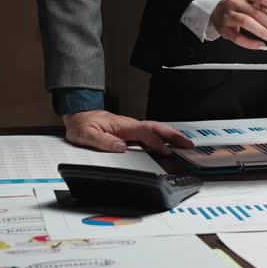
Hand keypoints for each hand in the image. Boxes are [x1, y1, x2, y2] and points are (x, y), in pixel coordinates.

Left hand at [63, 110, 193, 155]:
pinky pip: (149, 134)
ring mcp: (131, 127)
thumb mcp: (86, 134)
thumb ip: (103, 141)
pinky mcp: (130, 131)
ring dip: (171, 136)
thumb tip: (120, 147)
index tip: (166, 152)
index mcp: (122, 125)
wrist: (78, 115)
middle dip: (173, 136)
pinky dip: (162, 138)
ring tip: (184, 144)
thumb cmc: (81, 124)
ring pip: (155, 130)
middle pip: (156, 128)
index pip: (144, 133)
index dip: (156, 142)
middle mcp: (129, 125)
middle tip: (188, 144)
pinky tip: (167, 145)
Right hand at [210, 0, 266, 49]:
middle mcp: (236, 2)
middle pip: (257, 13)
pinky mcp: (224, 29)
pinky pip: (238, 38)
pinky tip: (262, 45)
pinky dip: (251, 43)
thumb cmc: (239, 5)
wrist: (216, 10)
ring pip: (247, 23)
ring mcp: (229, 15)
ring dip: (264, 32)